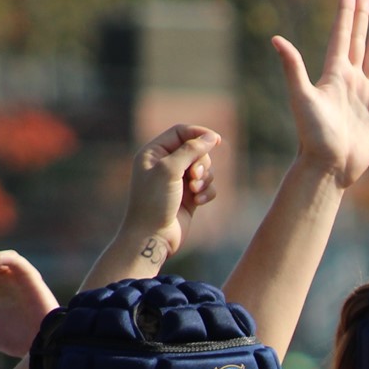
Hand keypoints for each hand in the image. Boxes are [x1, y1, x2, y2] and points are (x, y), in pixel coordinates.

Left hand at [117, 124, 219, 263]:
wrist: (152, 236)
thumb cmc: (154, 201)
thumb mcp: (170, 170)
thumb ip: (190, 150)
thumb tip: (210, 137)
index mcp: (154, 153)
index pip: (180, 132)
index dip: (198, 133)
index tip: (216, 140)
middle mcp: (165, 164)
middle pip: (196, 150)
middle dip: (201, 162)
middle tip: (194, 177)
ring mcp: (177, 181)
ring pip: (204, 169)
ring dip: (205, 179)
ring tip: (194, 192)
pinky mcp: (189, 197)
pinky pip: (207, 186)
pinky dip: (207, 192)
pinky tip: (199, 202)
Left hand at [271, 0, 368, 188]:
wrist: (331, 166)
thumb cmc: (314, 135)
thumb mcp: (302, 97)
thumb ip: (293, 67)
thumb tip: (276, 38)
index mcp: (332, 74)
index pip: (340, 36)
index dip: (345, 14)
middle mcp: (349, 80)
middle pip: (357, 40)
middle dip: (360, 16)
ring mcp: (364, 93)